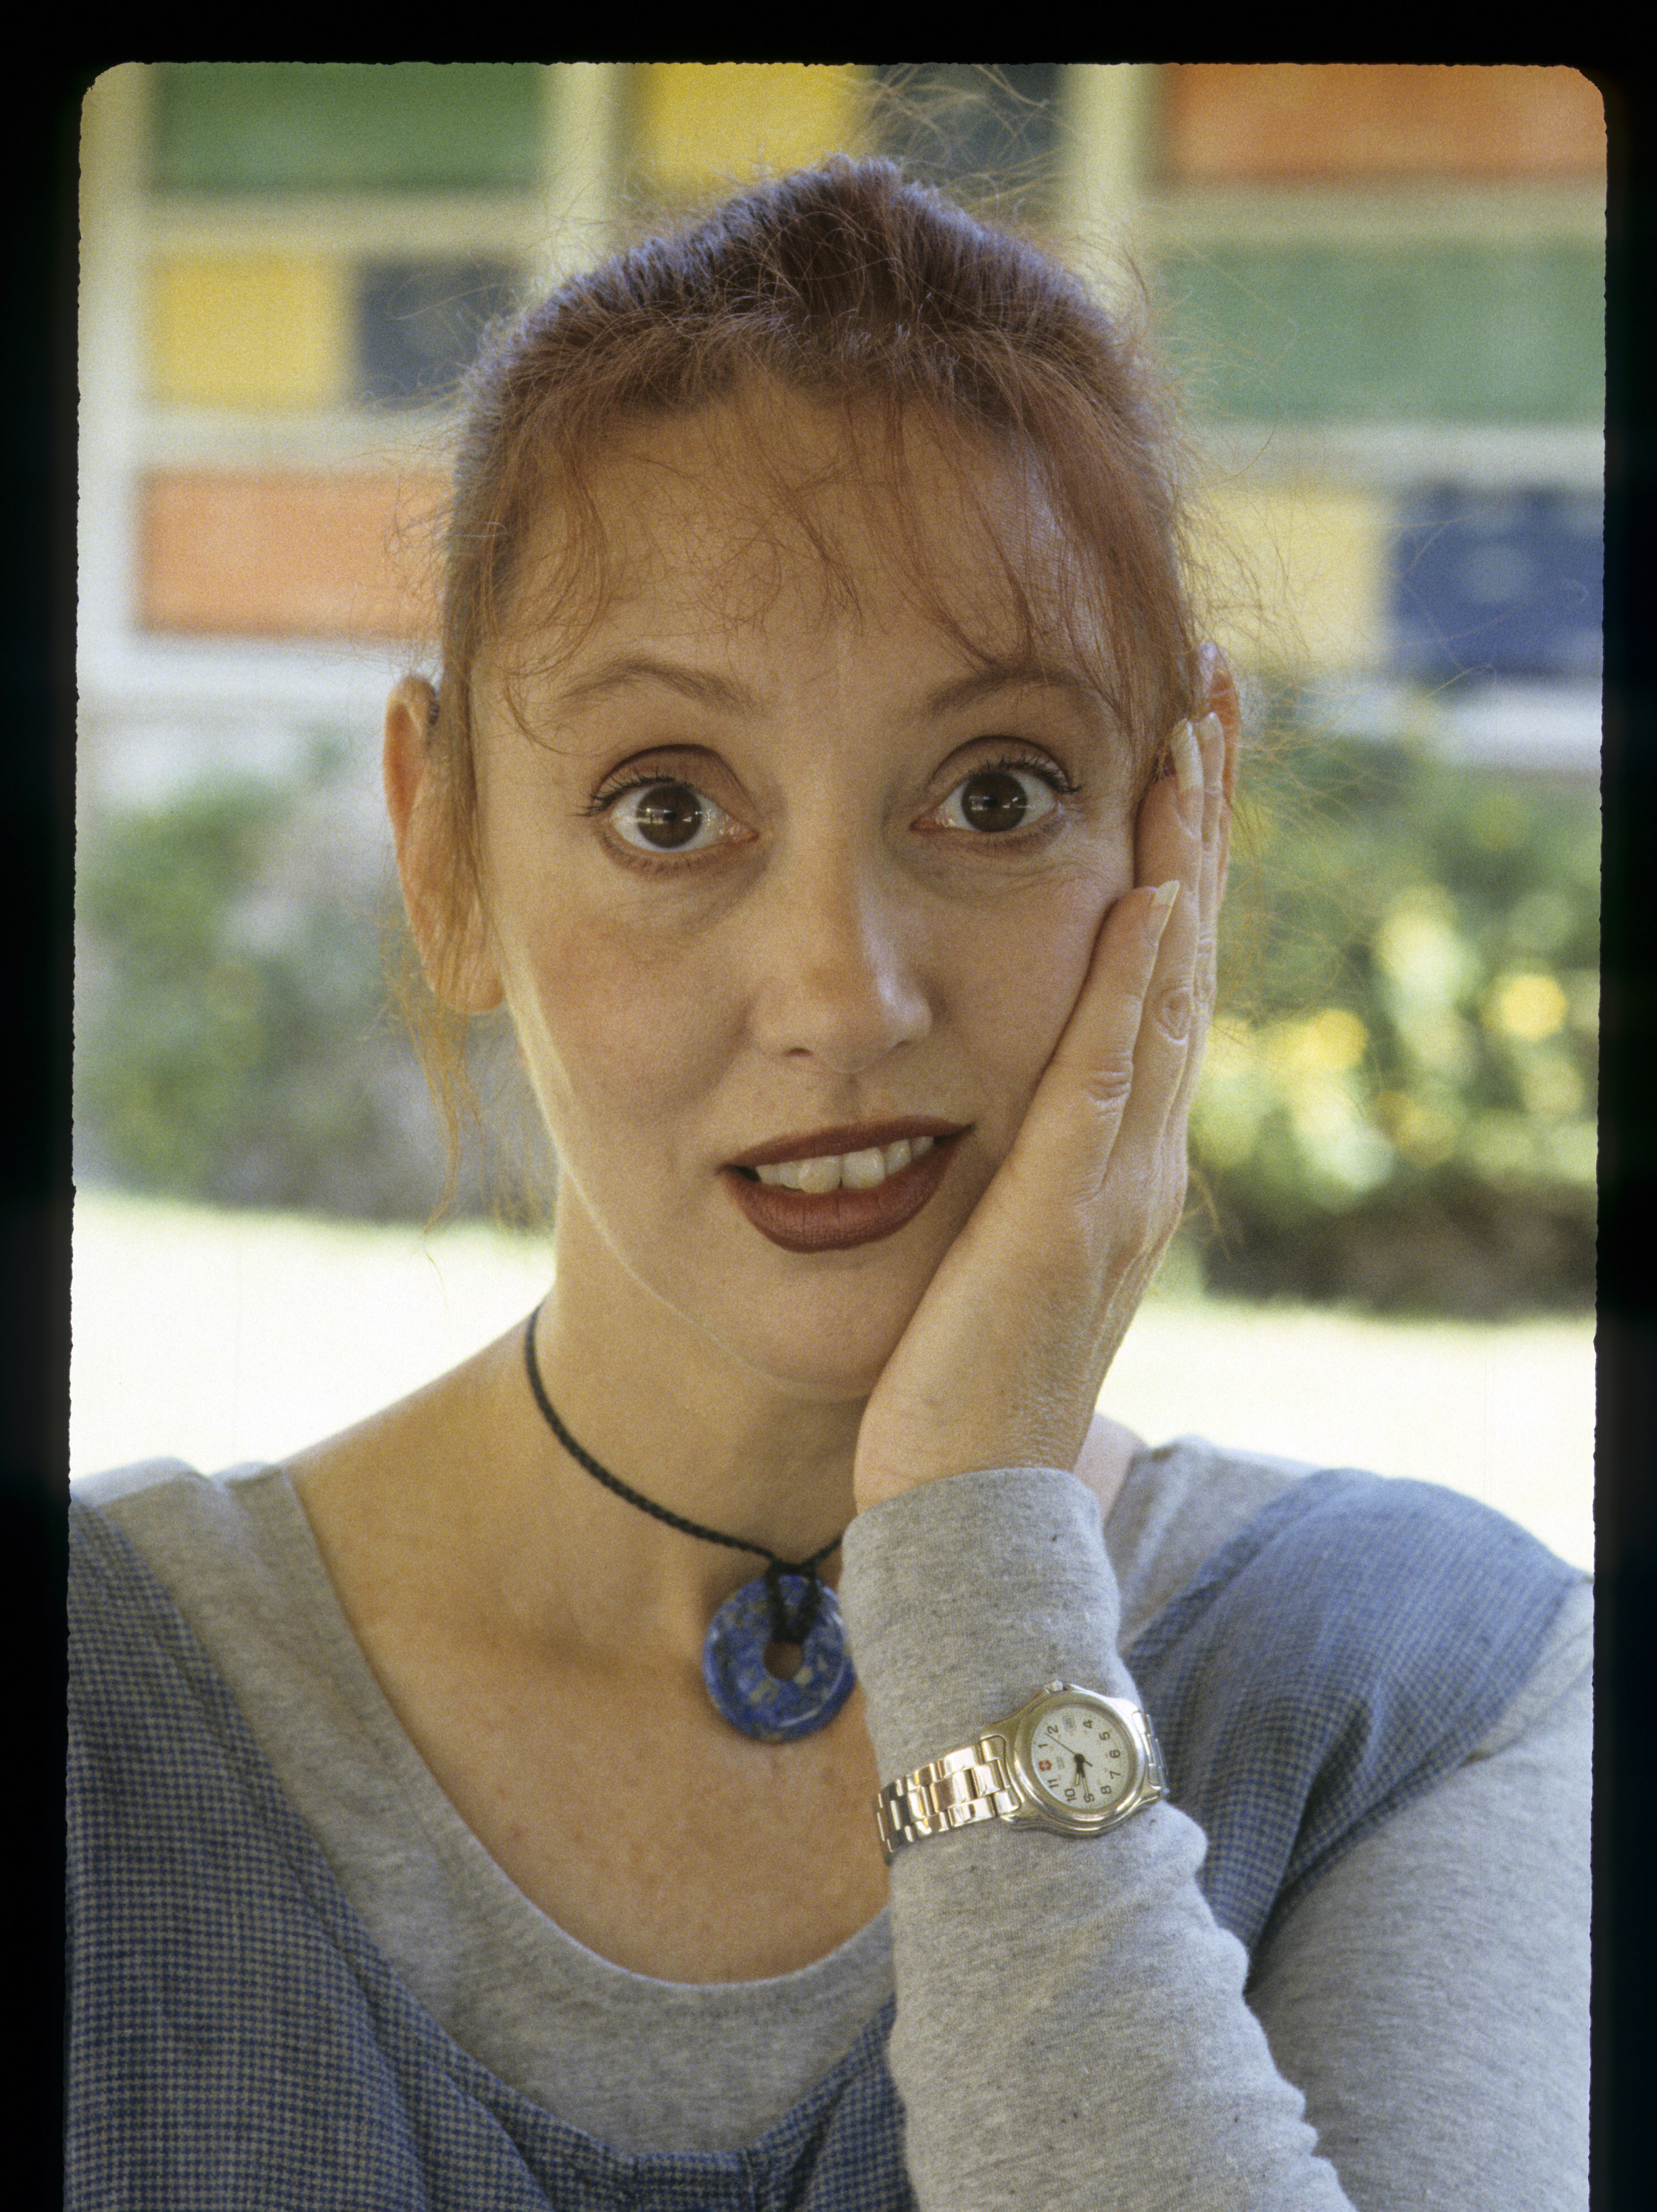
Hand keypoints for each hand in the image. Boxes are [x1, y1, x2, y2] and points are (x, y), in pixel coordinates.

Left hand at [852, 666, 1235, 1514]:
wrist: (969, 1518)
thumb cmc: (961, 1393)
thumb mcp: (997, 1257)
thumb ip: (1018, 1181)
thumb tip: (1003, 1125)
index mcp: (1123, 1156)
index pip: (1159, 975)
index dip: (1177, 857)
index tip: (1173, 751)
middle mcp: (1143, 1154)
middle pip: (1186, 950)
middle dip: (1200, 816)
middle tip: (1208, 693)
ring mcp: (1116, 1183)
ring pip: (1166, 988)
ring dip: (1181, 856)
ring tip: (1188, 736)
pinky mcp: (1065, 1215)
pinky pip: (1104, 1075)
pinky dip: (1129, 981)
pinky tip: (1139, 888)